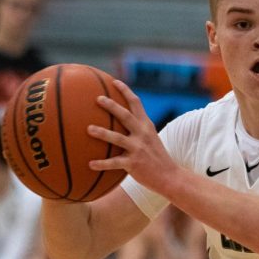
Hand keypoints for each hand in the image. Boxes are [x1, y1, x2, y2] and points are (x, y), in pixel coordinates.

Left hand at [89, 80, 180, 194]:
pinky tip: (90, 164)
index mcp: (147, 126)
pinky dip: (101, 163)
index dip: (125, 91)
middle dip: (111, 106)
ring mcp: (138, 149)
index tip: (114, 82)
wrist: (170, 177)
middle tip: (98, 99)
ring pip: (117, 138)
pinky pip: (114, 163)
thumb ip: (138, 130)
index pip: (136, 103)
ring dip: (102, 133)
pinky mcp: (134, 163)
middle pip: (125, 116)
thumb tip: (120, 122)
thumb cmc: (157, 158)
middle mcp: (143, 134)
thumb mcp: (151, 139)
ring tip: (88, 129)